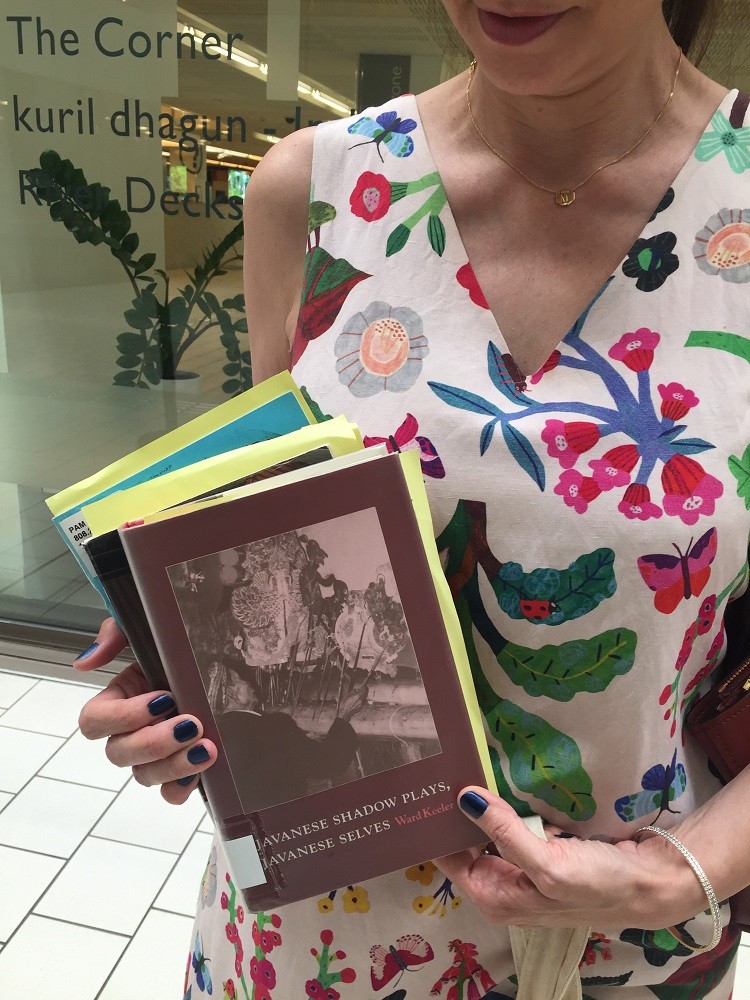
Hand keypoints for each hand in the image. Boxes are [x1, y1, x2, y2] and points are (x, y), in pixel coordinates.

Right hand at [76, 618, 217, 803]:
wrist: (220, 661)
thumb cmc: (178, 647)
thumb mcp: (147, 630)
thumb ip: (114, 636)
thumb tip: (85, 663)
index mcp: (116, 699)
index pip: (94, 721)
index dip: (123, 716)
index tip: (163, 698)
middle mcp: (129, 731)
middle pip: (119, 754)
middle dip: (153, 743)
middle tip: (191, 725)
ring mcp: (153, 754)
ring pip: (144, 776)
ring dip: (173, 765)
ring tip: (207, 749)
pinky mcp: (179, 768)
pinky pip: (170, 792)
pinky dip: (180, 789)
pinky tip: (201, 773)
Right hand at [338, 682, 368, 722]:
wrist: (344, 712)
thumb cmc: (344, 704)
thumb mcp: (346, 695)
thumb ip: (352, 692)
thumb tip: (355, 690)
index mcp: (357, 696)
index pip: (364, 690)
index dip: (364, 687)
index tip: (363, 686)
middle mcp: (360, 700)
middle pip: (365, 694)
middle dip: (363, 692)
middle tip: (361, 690)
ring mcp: (361, 704)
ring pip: (364, 698)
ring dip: (362, 696)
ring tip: (358, 696)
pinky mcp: (360, 707)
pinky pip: (362, 702)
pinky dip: (360, 700)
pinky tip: (356, 701)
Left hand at [435, 786, 706, 930]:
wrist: (652, 882)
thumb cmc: (600, 883)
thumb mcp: (549, 864)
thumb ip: (505, 833)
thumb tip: (465, 798)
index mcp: (495, 897)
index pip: (448, 858)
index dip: (438, 826)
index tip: (428, 789)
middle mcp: (504, 886)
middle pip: (469, 841)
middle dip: (465, 810)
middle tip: (452, 766)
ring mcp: (524, 868)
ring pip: (493, 829)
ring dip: (494, 805)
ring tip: (476, 766)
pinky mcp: (543, 851)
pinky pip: (518, 824)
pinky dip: (520, 809)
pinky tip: (519, 788)